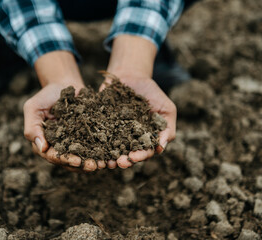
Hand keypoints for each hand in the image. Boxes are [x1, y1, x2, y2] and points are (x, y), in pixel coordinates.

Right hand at [23, 51, 100, 171]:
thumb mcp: (33, 107)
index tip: (78, 161)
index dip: (65, 160)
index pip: (53, 156)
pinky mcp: (86, 137)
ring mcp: (73, 143)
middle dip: (83, 164)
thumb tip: (41, 148)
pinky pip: (94, 147)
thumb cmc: (45, 95)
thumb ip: (32, 127)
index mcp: (45, 143)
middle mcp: (59, 147)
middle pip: (70, 161)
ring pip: (83, 157)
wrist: (64, 84)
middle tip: (95, 166)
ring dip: (94, 161)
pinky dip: (102, 151)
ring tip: (106, 163)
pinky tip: (112, 154)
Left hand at [102, 34, 176, 168]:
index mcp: (145, 139)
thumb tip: (161, 148)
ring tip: (106, 162)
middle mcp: (129, 139)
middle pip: (127, 155)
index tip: (135, 157)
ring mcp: (114, 133)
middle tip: (120, 162)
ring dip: (110, 157)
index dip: (140, 156)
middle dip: (125, 160)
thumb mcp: (166, 109)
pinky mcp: (101, 125)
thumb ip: (167, 128)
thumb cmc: (152, 93)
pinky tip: (94, 147)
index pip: (144, 152)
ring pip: (112, 150)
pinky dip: (96, 143)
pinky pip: (97, 136)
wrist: (131, 76)